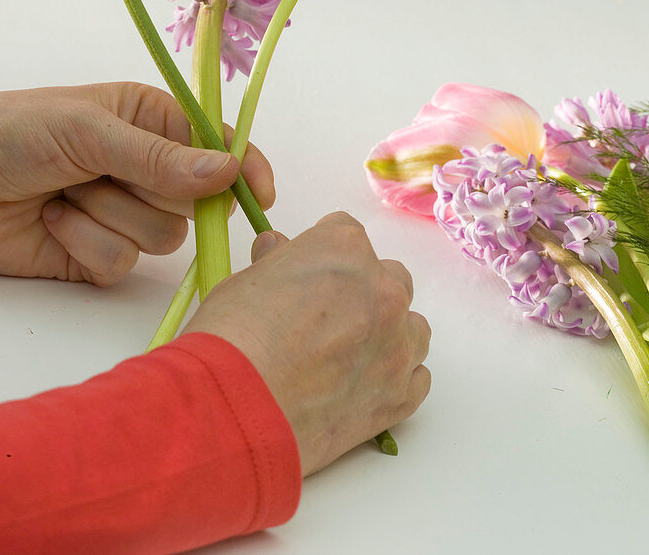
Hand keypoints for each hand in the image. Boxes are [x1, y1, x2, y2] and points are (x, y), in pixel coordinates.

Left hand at [0, 82, 273, 284]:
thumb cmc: (14, 132)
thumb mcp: (88, 130)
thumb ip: (159, 157)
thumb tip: (228, 171)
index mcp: (152, 122)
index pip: (219, 145)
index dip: (244, 168)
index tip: (259, 194)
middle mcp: (147, 170)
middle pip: (196, 200)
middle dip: (148, 191)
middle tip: (101, 174)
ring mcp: (125, 215)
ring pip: (163, 237)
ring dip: (108, 216)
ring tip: (65, 193)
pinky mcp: (98, 256)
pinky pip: (122, 265)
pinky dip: (84, 244)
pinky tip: (52, 222)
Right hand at [186, 212, 431, 474]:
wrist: (239, 412)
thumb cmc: (232, 340)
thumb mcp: (244, 282)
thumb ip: (275, 262)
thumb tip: (277, 247)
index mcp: (345, 250)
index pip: (346, 235)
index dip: (322, 260)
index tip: (306, 281)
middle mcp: (384, 290)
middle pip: (389, 279)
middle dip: (362, 295)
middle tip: (325, 323)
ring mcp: (398, 345)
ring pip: (411, 329)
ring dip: (387, 336)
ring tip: (345, 361)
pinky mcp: (401, 396)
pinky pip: (416, 379)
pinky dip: (394, 381)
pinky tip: (360, 390)